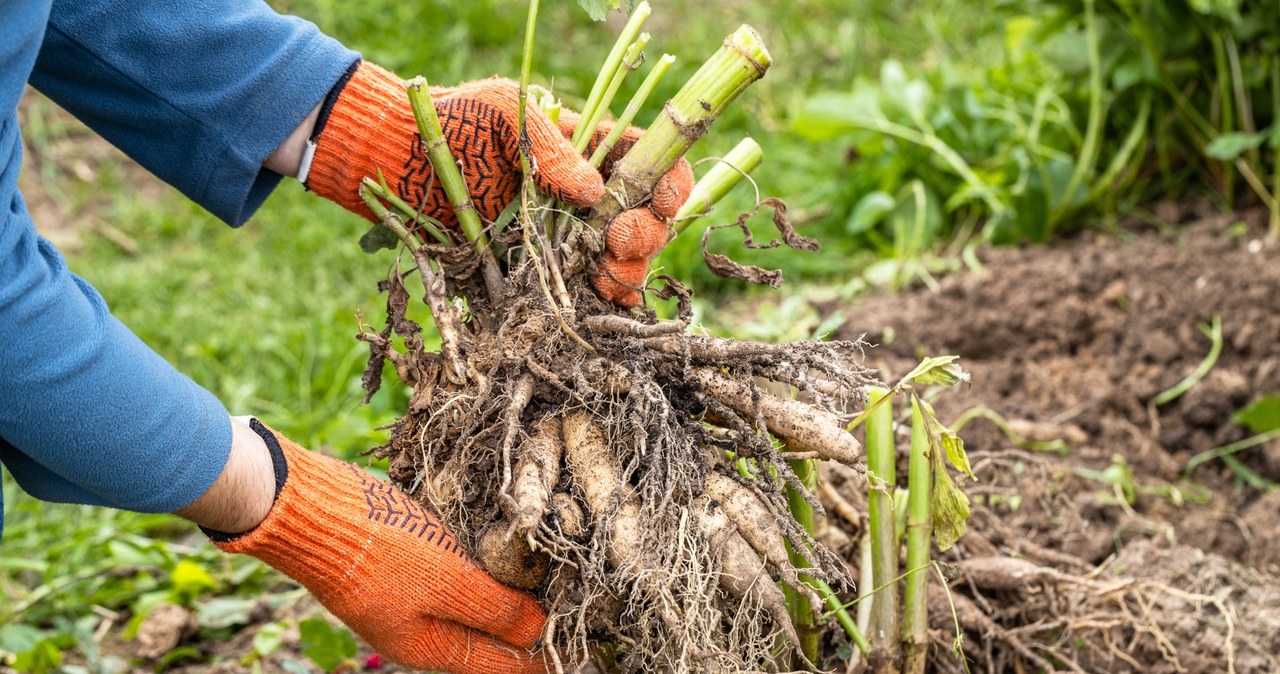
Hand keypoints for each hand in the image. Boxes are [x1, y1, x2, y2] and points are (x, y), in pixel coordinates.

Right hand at [209, 419, 547, 673]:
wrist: (305, 505)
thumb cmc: (377, 547)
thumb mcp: (445, 581)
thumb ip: (493, 610)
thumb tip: (537, 633)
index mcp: (428, 648)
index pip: (501, 667)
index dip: (543, 659)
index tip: (583, 651)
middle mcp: (418, 629)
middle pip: (488, 639)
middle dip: (530, 629)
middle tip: (578, 611)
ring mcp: (407, 594)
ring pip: (472, 604)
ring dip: (509, 597)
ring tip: (552, 582)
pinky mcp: (402, 559)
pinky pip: (453, 574)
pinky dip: (483, 569)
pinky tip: (508, 552)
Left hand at [305, 61, 691, 306]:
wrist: (398, 161)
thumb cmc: (451, 121)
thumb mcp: (504, 111)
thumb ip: (551, 147)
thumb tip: (595, 192)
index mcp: (591, 148)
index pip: (652, 165)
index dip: (669, 183)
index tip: (657, 200)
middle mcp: (589, 195)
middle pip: (649, 218)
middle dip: (646, 234)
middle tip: (615, 242)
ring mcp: (568, 235)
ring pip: (626, 260)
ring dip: (628, 271)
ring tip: (607, 276)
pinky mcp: (543, 271)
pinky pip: (588, 290)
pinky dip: (605, 300)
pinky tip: (602, 301)